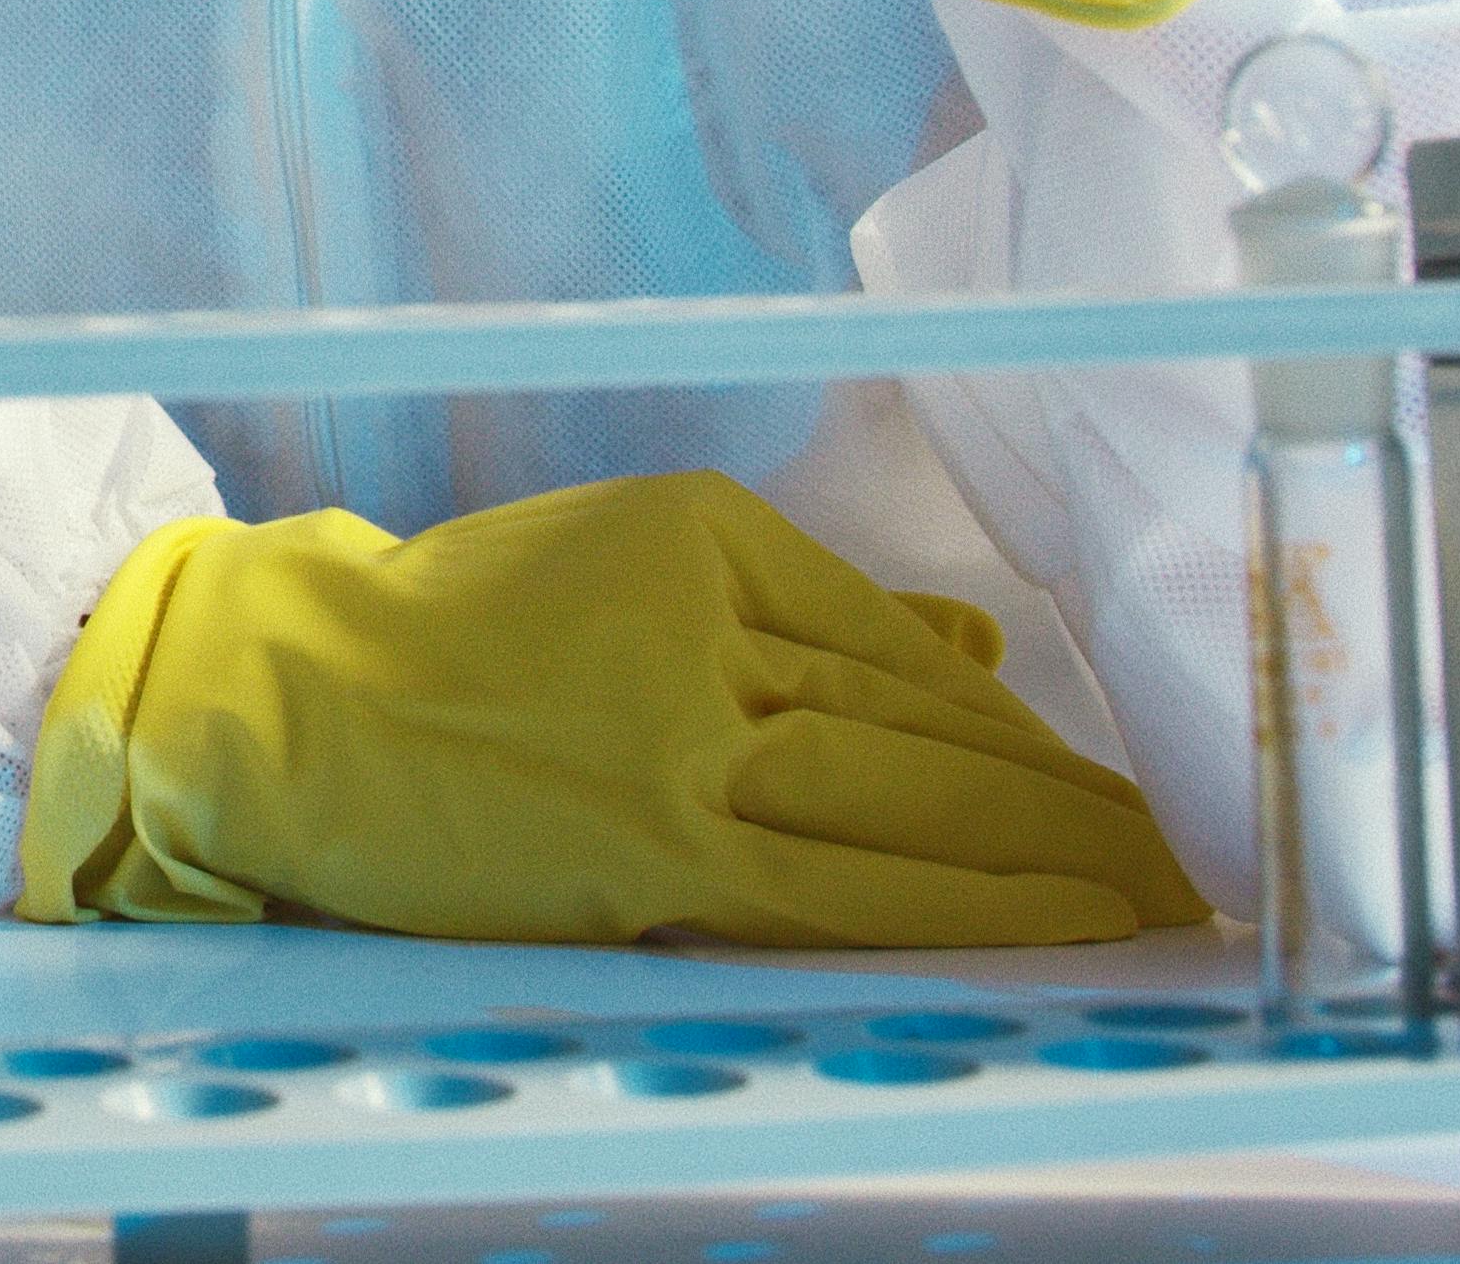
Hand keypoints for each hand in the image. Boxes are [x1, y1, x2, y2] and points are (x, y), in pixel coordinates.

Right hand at [16, 471, 1204, 948]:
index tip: (1102, 777)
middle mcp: (711, 618)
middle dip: (1069, 797)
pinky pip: (842, 884)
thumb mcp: (622, 570)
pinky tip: (1050, 926)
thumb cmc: (439, 642)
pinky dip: (962, 906)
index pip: (904, 642)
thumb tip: (970, 641)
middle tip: (1179, 848)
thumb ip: (800, 609)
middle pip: (931, 720)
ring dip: (1046, 856)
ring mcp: (685, 732)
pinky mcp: (657, 841)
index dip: (1020, 722)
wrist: (280, 702)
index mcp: (707, 532)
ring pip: (909, 797)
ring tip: (1144, 896)